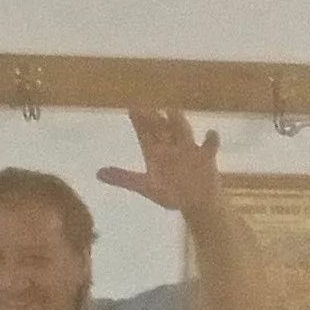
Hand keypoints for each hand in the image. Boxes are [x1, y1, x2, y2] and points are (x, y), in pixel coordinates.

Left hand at [100, 108, 222, 211]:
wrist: (196, 203)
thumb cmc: (170, 193)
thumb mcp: (144, 186)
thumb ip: (123, 178)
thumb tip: (97, 173)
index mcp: (155, 153)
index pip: (145, 134)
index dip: (139, 122)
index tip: (132, 108)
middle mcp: (171, 148)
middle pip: (162, 130)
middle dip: (155, 119)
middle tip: (148, 106)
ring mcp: (189, 151)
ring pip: (183, 133)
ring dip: (178, 123)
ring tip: (172, 110)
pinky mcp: (207, 158)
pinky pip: (210, 147)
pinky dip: (211, 140)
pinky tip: (211, 132)